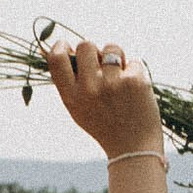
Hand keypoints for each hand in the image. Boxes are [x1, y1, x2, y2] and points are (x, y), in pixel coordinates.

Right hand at [45, 34, 161, 159]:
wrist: (133, 148)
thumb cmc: (104, 125)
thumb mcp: (78, 108)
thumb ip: (70, 82)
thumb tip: (65, 47)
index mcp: (71, 97)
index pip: (56, 59)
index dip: (60, 46)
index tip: (67, 46)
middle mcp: (89, 89)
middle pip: (86, 45)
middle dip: (95, 51)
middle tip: (102, 67)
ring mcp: (111, 83)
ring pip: (112, 48)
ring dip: (117, 58)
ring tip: (120, 79)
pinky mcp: (133, 81)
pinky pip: (133, 61)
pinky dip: (135, 72)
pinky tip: (135, 91)